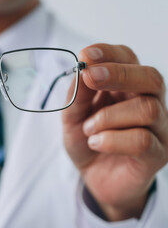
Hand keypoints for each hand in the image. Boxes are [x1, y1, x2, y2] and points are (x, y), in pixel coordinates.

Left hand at [62, 44, 167, 220]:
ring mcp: (158, 128)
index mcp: (127, 87)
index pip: (128, 59)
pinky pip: (142, 140)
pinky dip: (112, 140)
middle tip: (91, 77)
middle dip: (119, 74)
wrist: (94, 177)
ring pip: (146, 109)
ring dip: (107, 118)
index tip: (86, 55)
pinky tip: (96, 144)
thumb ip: (78, 95)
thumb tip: (82, 69)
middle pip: (150, 77)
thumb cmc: (87, 141)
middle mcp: (149, 102)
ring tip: (88, 129)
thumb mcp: (73, 116)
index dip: (110, 53)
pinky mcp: (158, 153)